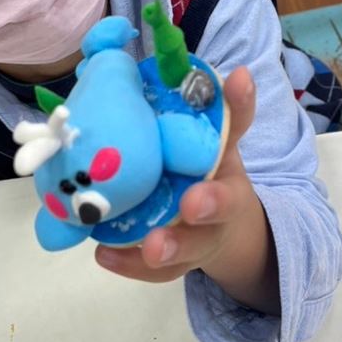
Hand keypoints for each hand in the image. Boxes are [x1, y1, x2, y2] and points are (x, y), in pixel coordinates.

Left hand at [95, 66, 279, 314]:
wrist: (218, 225)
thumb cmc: (207, 167)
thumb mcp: (219, 135)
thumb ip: (223, 105)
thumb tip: (237, 71)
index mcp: (229, 172)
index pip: (236, 146)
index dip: (233, 135)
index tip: (224, 123)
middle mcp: (217, 210)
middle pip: (217, 213)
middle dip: (208, 206)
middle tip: (191, 203)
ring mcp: (194, 239)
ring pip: (185, 249)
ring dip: (169, 248)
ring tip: (148, 245)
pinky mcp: (168, 261)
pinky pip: (151, 270)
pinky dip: (129, 264)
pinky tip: (104, 254)